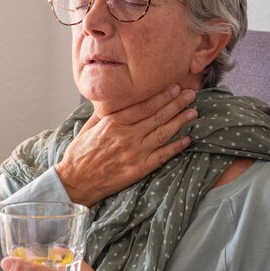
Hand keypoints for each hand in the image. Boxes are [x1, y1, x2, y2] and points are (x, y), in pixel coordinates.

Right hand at [55, 85, 196, 206]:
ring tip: (194, 112)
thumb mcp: (88, 128)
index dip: (162, 96)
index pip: (143, 106)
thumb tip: (114, 100)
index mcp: (113, 123)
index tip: (174, 88)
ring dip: (180, 122)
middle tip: (191, 94)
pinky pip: (162, 156)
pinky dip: (176, 147)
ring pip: (163, 134)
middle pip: (157, 117)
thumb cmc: (79, 154)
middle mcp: (126, 136)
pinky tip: (187, 139)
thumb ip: (103, 114)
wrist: (75, 182)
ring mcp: (134, 153)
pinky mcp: (138, 170)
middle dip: (176, 104)